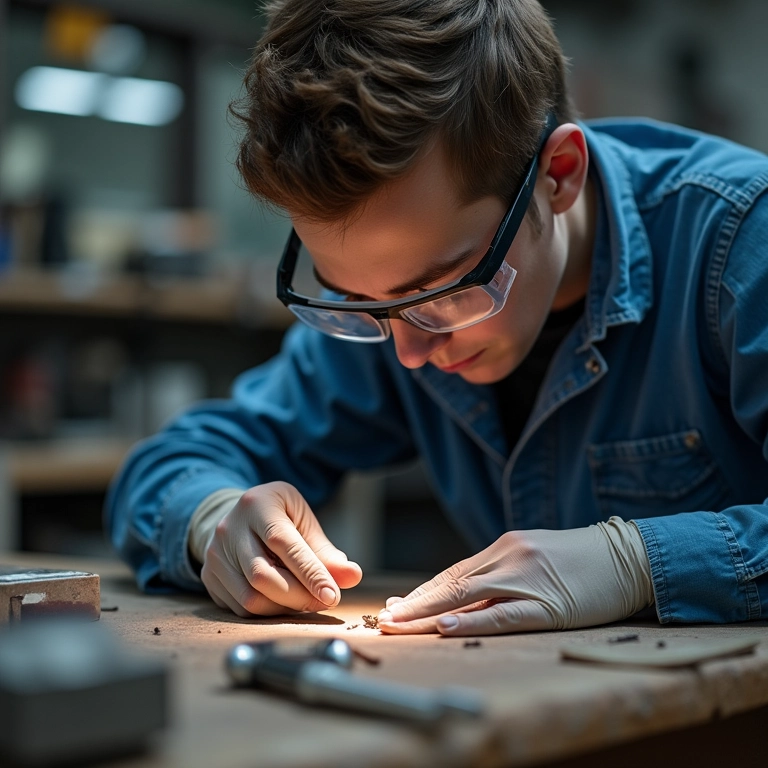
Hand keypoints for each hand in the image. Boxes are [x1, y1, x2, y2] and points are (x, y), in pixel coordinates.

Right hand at [198, 482, 361, 616]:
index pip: (284, 544)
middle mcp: (230, 528)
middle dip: (298, 596)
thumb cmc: (280, 518)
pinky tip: (283, 602)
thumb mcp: (303, 522)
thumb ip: (325, 551)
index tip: (332, 595)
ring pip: (250, 597)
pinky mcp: (209, 578)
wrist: (238, 517)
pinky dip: (268, 612)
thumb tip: (353, 576)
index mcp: (258, 505)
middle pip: (262, 575)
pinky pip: (240, 608)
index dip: (309, 573)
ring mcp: (215, 555)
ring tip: (306, 600)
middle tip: (324, 601)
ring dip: (284, 608)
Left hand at [377, 518, 652, 634]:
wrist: (628, 555)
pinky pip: (503, 613)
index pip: (452, 573)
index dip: (421, 592)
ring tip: (398, 626)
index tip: (394, 606)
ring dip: (429, 614)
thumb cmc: (581, 562)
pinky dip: (472, 621)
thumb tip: (469, 597)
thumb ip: (503, 574)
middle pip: (451, 584)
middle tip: (383, 619)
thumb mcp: (536, 559)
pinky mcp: (548, 602)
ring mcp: (526, 578)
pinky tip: (447, 628)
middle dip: (414, 604)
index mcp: (504, 548)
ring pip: (467, 598)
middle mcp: (508, 557)